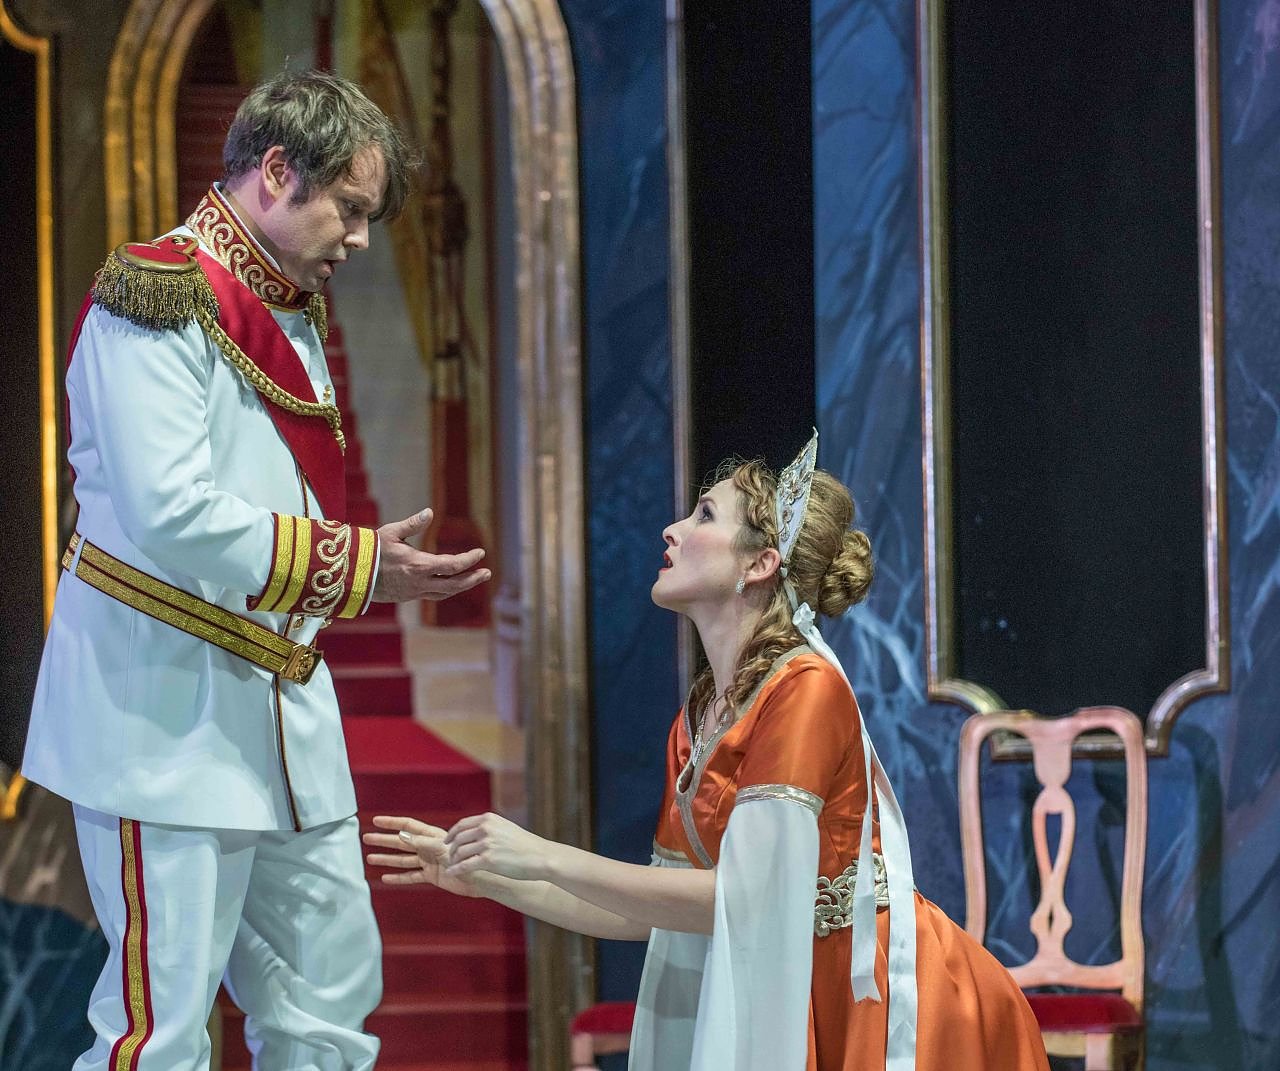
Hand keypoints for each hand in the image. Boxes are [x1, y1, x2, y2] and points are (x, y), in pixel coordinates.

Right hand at [363, 816, 481, 896]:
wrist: (479, 877)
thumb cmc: (464, 858)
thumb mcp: (441, 848)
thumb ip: (421, 842)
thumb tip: (401, 834)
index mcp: (431, 836)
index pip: (407, 826)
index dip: (391, 822)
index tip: (375, 820)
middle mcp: (427, 847)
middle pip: (401, 842)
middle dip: (384, 840)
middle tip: (366, 838)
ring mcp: (428, 862)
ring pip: (402, 860)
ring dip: (386, 859)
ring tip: (370, 858)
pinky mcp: (431, 877)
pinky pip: (410, 876)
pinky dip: (398, 877)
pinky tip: (385, 878)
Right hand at [371, 508, 490, 602]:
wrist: (351, 575)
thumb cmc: (370, 550)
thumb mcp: (391, 532)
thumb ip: (413, 524)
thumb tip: (429, 512)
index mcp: (418, 565)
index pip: (453, 565)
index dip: (469, 560)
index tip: (481, 553)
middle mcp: (420, 582)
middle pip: (454, 584)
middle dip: (473, 579)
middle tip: (487, 572)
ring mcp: (414, 592)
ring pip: (445, 593)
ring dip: (462, 586)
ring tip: (474, 578)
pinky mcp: (408, 596)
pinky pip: (434, 595)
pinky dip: (447, 590)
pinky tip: (451, 584)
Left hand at [445, 812, 551, 881]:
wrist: (541, 856)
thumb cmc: (525, 845)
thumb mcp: (506, 828)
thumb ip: (490, 828)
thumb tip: (476, 832)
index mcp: (489, 819)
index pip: (462, 824)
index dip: (451, 833)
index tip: (447, 841)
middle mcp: (486, 828)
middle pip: (458, 838)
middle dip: (451, 849)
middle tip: (449, 857)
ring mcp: (486, 844)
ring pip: (460, 852)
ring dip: (453, 860)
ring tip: (453, 866)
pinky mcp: (488, 860)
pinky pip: (465, 865)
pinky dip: (455, 869)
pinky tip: (451, 873)